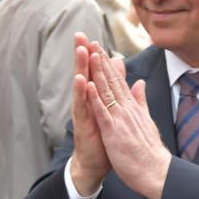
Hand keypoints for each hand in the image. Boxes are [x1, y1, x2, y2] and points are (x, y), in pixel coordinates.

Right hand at [68, 35, 111, 194]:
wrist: (95, 164)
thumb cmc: (102, 136)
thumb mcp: (111, 108)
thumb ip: (115, 85)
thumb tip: (118, 64)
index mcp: (95, 97)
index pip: (94, 72)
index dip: (93, 55)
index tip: (92, 36)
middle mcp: (86, 101)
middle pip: (84, 73)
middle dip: (82, 54)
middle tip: (79, 35)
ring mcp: (83, 111)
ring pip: (81, 86)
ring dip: (80, 67)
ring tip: (80, 50)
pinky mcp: (82, 123)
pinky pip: (81, 105)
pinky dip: (81, 92)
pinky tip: (81, 80)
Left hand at [86, 49, 170, 198]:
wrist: (156, 171)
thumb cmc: (149, 151)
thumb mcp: (145, 120)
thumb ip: (141, 101)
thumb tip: (140, 83)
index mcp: (133, 108)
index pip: (120, 82)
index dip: (110, 65)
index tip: (101, 49)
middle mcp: (127, 110)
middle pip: (113, 81)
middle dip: (102, 61)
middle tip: (93, 42)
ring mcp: (121, 119)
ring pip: (107, 92)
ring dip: (98, 72)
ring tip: (91, 54)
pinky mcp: (114, 132)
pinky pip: (103, 112)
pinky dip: (95, 98)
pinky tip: (88, 84)